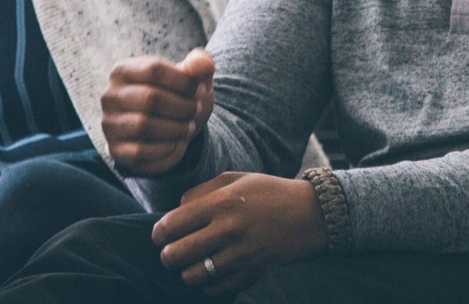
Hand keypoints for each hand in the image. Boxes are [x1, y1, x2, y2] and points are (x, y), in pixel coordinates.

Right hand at [101, 49, 214, 175]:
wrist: (169, 129)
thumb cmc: (178, 96)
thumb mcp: (192, 77)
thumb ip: (200, 64)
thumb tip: (203, 64)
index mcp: (123, 70)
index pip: (154, 70)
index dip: (183, 81)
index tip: (200, 89)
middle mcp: (110, 96)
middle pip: (150, 98)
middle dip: (182, 106)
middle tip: (196, 110)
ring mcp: (110, 124)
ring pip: (144, 125)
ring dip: (176, 128)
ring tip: (189, 126)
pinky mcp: (115, 150)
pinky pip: (140, 151)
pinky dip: (165, 148)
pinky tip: (176, 143)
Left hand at [153, 172, 327, 294]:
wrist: (309, 215)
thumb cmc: (269, 193)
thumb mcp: (236, 179)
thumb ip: (201, 191)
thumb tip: (174, 210)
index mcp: (222, 202)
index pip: (171, 225)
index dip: (159, 233)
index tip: (162, 234)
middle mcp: (228, 229)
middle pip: (175, 255)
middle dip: (168, 255)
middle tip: (173, 251)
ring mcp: (240, 255)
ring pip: (191, 276)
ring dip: (187, 271)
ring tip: (194, 262)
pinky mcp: (251, 273)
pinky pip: (214, 289)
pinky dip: (208, 283)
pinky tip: (214, 270)